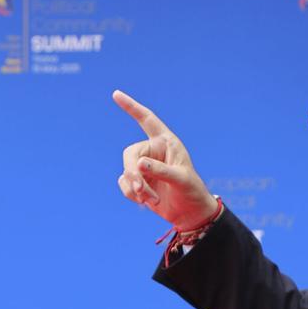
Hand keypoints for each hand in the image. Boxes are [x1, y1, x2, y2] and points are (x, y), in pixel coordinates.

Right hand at [113, 90, 218, 230]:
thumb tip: (138, 164)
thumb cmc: (191, 192)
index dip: (131, 107)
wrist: (190, 214)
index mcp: (166, 142)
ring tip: (151, 200)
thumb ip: (161, 170)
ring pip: (126, 171)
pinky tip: (145, 202)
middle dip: (133, 173)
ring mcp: (144, 166)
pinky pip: (124, 183)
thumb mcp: (181, 179)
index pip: (147, 119)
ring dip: (135, 188)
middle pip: (130, 154)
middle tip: (141, 191)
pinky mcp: (138, 181)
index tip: (116, 94)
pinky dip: (131, 194)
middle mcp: (153, 151)